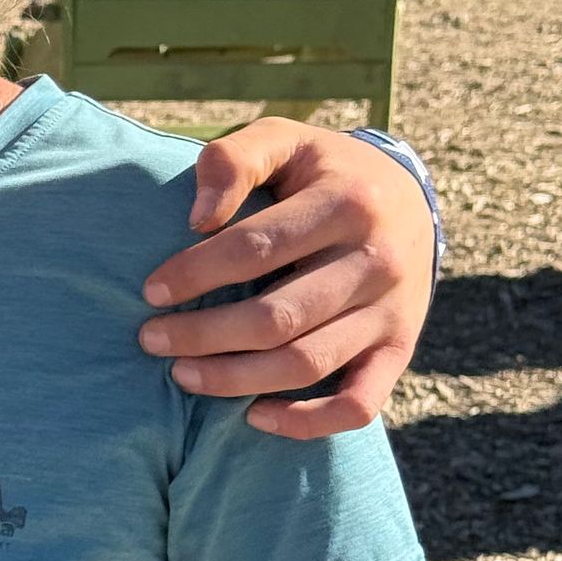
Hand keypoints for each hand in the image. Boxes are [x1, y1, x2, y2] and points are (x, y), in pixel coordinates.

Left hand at [138, 121, 434, 436]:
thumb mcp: (283, 139)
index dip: (196, 274)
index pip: (256, 249)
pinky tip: (254, 417)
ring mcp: (393, 311)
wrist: (410, 198)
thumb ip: (233, 159)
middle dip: (203, 334)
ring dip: (236, 379)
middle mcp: (377, 260)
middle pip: (278, 317)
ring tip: (183, 375)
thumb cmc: (323, 171)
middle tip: (151, 339)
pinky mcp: (399, 349)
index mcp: (347, 202)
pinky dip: (307, 421)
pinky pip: (358, 403)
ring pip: (308, 363)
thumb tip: (197, 218)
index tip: (152, 291)